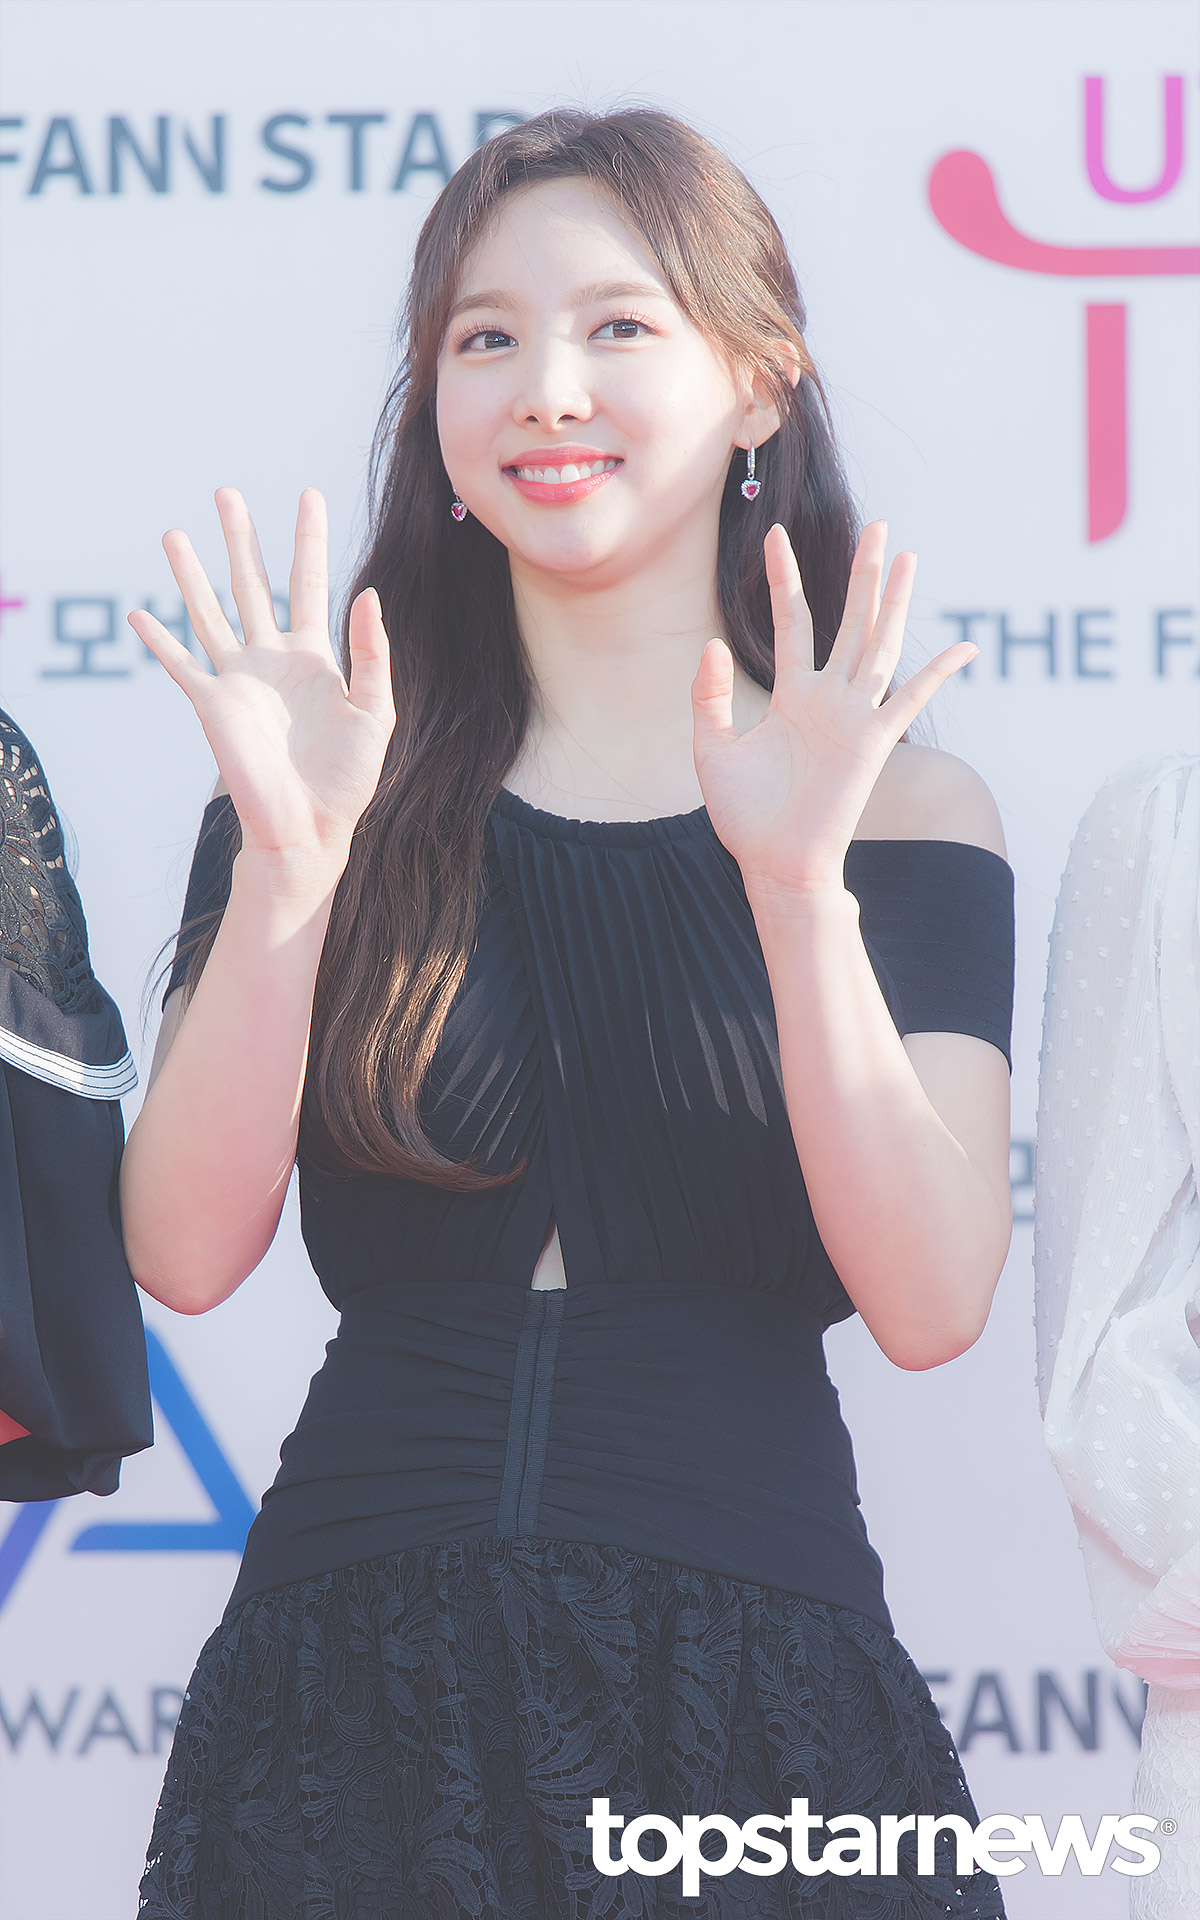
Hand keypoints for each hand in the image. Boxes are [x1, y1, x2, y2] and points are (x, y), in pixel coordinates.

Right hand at [129, 488, 394, 867]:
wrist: (310, 826)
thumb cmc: (348, 778)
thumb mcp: (376, 711)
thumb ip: (373, 653)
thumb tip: (367, 593)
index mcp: (315, 657)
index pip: (311, 584)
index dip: (310, 541)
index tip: (309, 496)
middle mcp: (272, 659)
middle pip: (253, 583)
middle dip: (241, 539)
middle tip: (227, 492)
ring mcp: (239, 679)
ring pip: (210, 612)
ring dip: (191, 574)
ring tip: (175, 533)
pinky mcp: (212, 704)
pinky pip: (180, 664)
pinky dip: (159, 640)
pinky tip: (139, 614)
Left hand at [690, 520, 976, 895]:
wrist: (773, 864)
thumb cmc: (746, 818)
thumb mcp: (712, 749)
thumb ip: (710, 697)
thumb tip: (710, 645)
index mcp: (792, 697)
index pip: (794, 622)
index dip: (785, 579)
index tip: (774, 536)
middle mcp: (829, 699)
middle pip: (851, 622)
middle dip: (864, 575)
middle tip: (879, 526)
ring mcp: (854, 718)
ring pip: (880, 645)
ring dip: (893, 602)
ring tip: (906, 555)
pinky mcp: (872, 743)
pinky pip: (910, 701)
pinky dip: (938, 674)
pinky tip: (964, 649)